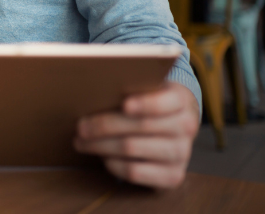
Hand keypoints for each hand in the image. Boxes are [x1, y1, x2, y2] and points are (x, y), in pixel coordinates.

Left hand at [74, 82, 199, 188]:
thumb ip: (128, 88)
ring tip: (82, 142)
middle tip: (80, 127)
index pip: (164, 102)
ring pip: (132, 148)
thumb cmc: (149, 103)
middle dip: (103, 126)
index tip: (124, 104)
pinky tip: (102, 157)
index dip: (145, 104)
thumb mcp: (146, 89)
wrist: (175, 126)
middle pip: (140, 126)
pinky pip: (135, 172)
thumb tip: (90, 92)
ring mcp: (181, 154)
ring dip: (100, 146)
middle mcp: (186, 127)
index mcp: (180, 100)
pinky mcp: (173, 176)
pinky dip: (113, 164)